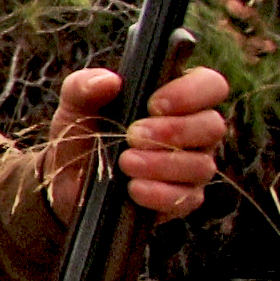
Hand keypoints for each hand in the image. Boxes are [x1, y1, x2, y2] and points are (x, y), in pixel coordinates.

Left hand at [45, 65, 228, 221]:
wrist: (66, 181)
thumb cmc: (82, 133)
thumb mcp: (74, 105)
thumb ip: (84, 85)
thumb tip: (109, 81)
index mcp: (177, 99)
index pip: (211, 85)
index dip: (192, 92)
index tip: (154, 104)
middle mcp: (194, 132)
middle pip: (213, 126)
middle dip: (174, 131)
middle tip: (133, 135)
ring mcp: (192, 167)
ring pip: (202, 165)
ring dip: (162, 163)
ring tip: (125, 162)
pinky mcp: (183, 200)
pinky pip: (188, 199)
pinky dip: (159, 193)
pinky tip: (133, 188)